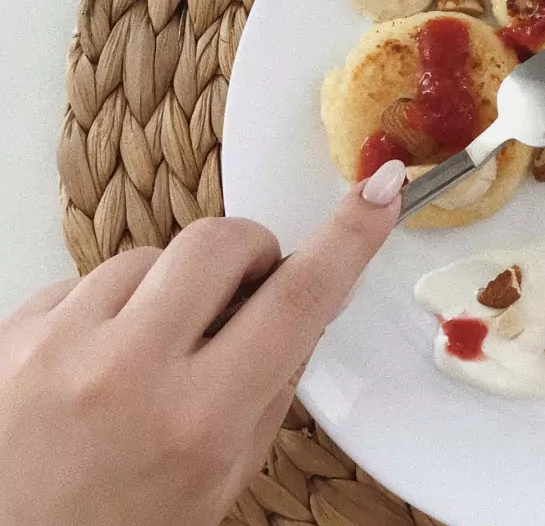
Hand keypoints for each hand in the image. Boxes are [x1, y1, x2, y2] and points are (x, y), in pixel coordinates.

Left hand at [0, 160, 406, 525]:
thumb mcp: (219, 480)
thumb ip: (268, 391)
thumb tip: (305, 308)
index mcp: (199, 421)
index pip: (298, 300)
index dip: (349, 237)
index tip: (379, 192)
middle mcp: (127, 372)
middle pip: (220, 243)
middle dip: (248, 254)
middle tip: (244, 294)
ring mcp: (57, 346)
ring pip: (147, 257)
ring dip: (167, 290)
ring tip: (149, 353)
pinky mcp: (9, 333)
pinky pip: (81, 281)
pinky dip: (105, 309)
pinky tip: (96, 363)